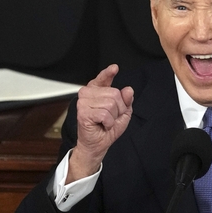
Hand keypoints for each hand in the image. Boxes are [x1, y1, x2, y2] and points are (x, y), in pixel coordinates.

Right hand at [66, 65, 133, 182]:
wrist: (98, 145)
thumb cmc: (107, 128)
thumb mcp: (123, 112)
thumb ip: (126, 100)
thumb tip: (128, 90)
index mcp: (97, 91)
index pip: (103, 78)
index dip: (108, 73)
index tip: (114, 68)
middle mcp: (88, 94)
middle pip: (114, 93)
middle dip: (119, 108)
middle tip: (111, 117)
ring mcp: (83, 103)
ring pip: (110, 104)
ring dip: (113, 117)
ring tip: (106, 122)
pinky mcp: (83, 113)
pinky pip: (105, 114)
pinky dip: (108, 122)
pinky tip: (102, 125)